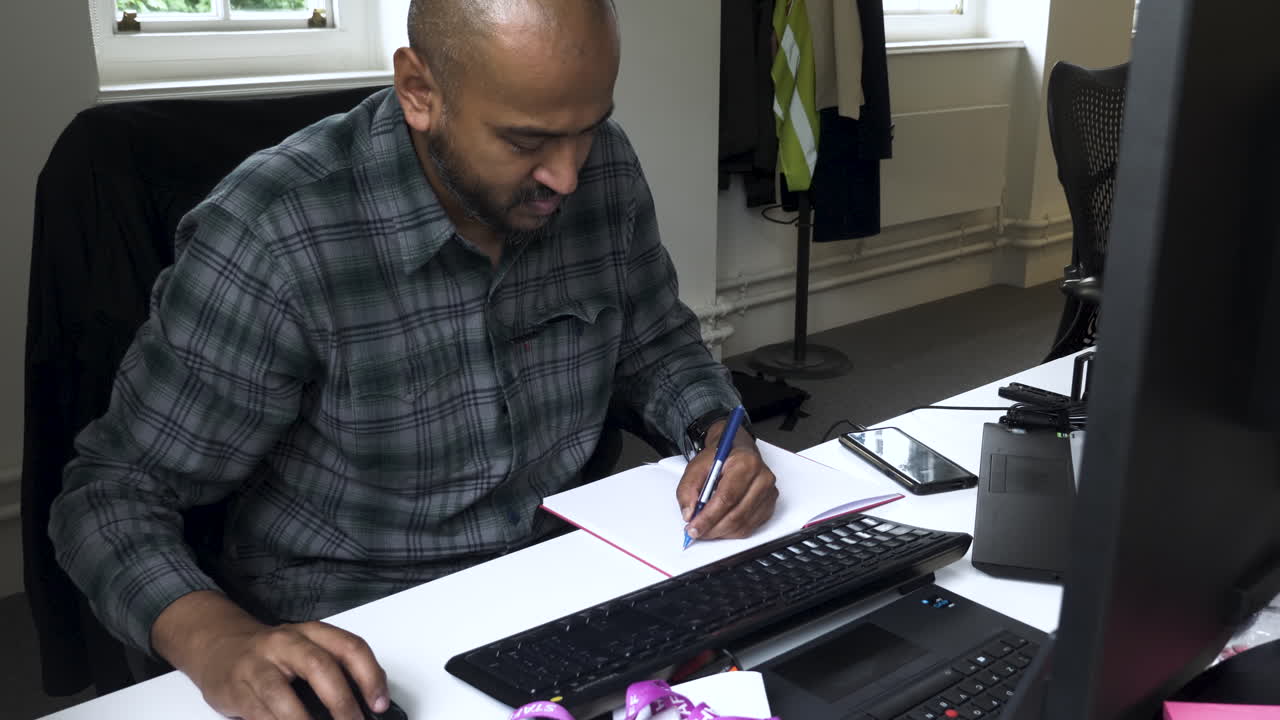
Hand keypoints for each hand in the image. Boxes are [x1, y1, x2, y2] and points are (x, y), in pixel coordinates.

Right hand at [153, 591, 388, 719]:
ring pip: (282, 696)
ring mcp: (258, 666)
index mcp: (312, 633)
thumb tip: (368, 705)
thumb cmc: (273, 655)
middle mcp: (286, 643)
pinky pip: (260, 714)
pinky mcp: (237, 690)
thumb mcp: (307, 651)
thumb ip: (335, 671)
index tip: (380, 705)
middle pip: (320, 667)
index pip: (350, 647)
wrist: (219, 646)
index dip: (370, 677)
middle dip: (342, 702)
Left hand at [676, 421, 777, 541]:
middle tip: (696, 532)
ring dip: (720, 533)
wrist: (737, 451)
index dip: (708, 517)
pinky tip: (719, 526)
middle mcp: (762, 479)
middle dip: (712, 528)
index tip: (693, 527)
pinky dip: (731, 532)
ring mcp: (769, 493)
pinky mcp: (769, 505)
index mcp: (746, 464)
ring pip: (743, 525)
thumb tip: (689, 514)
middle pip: (736, 515)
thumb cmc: (720, 458)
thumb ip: (688, 489)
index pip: (727, 497)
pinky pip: (749, 527)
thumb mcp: (697, 466)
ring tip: (705, 530)